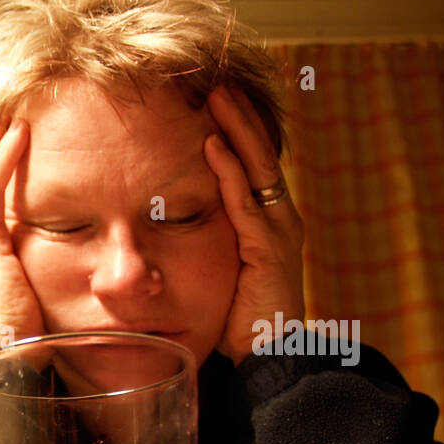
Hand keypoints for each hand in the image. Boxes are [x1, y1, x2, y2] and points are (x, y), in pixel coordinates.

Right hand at [0, 117, 45, 347]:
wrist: (8, 356)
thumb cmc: (33, 332)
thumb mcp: (48, 289)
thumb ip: (60, 267)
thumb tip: (97, 253)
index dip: (3, 158)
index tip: (22, 126)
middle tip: (11, 100)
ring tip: (13, 102)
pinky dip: (3, 159)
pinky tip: (18, 132)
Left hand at [203, 86, 305, 364]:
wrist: (270, 360)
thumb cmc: (241, 325)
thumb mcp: (221, 278)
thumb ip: (206, 251)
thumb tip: (165, 234)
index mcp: (269, 226)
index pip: (253, 168)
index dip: (238, 134)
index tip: (216, 104)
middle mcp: (279, 221)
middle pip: (259, 156)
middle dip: (239, 119)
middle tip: (217, 83)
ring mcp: (278, 232)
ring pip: (256, 168)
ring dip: (235, 130)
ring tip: (217, 97)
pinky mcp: (268, 248)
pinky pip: (245, 201)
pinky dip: (229, 171)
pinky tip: (212, 146)